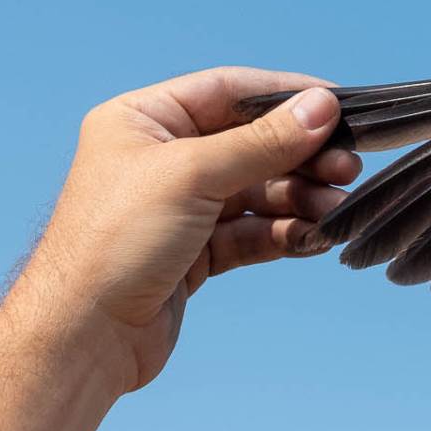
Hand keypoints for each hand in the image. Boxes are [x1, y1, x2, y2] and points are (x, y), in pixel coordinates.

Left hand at [14, 68, 361, 392]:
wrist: (82, 338)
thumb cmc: (115, 242)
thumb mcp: (194, 176)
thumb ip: (263, 142)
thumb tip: (322, 106)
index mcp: (144, 120)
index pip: (229, 92)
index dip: (286, 97)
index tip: (338, 107)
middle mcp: (161, 158)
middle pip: (251, 143)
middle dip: (301, 157)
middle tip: (347, 168)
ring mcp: (179, 207)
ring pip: (257, 190)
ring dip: (300, 199)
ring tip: (336, 211)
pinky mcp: (195, 251)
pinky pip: (251, 231)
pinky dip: (283, 232)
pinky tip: (313, 239)